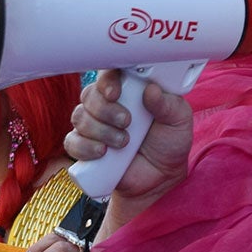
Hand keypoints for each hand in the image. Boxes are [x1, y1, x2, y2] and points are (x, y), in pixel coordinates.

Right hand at [64, 71, 192, 212]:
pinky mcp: (86, 147)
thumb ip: (168, 104)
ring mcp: (94, 126)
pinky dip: (84, 147)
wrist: (161, 177)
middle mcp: (108, 104)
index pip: (109, 74)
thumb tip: (151, 90)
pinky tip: (102, 152)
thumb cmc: (170, 143)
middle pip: (90, 95)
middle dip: (105, 109)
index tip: (115, 93)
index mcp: (130, 90)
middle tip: (126, 122)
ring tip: (123, 142)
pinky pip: (72, 142)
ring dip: (100, 130)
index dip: (107, 80)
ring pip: (80, 117)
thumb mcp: (179, 121)